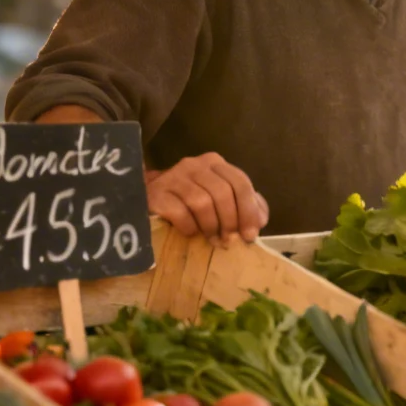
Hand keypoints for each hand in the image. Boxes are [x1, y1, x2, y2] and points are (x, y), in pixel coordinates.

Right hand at [147, 153, 268, 244]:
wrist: (145, 200)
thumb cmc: (188, 203)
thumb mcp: (218, 200)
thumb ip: (243, 205)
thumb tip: (260, 219)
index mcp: (214, 163)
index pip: (240, 181)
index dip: (248, 209)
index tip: (250, 234)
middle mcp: (194, 165)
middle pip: (222, 192)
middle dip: (230, 220)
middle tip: (229, 241)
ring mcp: (173, 177)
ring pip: (201, 202)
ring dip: (211, 226)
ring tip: (212, 240)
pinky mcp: (156, 194)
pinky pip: (180, 212)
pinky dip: (190, 227)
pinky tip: (191, 233)